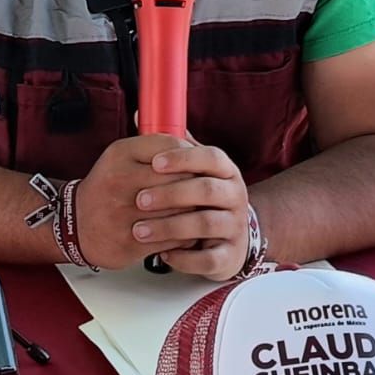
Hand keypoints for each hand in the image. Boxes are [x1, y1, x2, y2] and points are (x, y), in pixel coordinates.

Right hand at [74, 135, 201, 269]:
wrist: (76, 224)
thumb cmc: (106, 188)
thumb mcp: (121, 158)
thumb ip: (154, 148)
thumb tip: (192, 141)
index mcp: (119, 154)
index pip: (171, 147)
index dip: (191, 156)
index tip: (197, 164)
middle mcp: (120, 180)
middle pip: (181, 178)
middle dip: (197, 185)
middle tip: (203, 190)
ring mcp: (125, 212)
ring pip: (182, 210)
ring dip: (195, 212)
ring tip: (195, 211)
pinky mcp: (131, 241)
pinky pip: (176, 238)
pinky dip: (186, 235)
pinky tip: (183, 230)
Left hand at [134, 143, 250, 280]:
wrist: (229, 233)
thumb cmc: (200, 196)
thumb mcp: (191, 167)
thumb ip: (170, 143)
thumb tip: (141, 115)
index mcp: (225, 170)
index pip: (211, 157)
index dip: (183, 158)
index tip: (154, 163)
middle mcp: (235, 196)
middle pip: (206, 190)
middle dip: (169, 194)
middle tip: (139, 200)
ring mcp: (235, 227)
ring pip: (205, 224)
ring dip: (169, 227)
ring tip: (139, 230)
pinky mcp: (230, 255)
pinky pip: (209, 258)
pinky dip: (183, 258)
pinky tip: (162, 254)